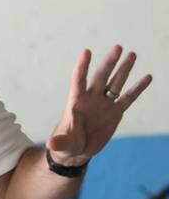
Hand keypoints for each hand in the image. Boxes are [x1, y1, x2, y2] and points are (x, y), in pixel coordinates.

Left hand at [47, 45, 152, 165]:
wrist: (77, 151)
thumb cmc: (66, 144)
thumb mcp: (63, 144)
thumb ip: (60, 142)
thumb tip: (52, 145)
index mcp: (76, 102)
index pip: (78, 80)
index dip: (82, 67)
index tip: (86, 51)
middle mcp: (91, 99)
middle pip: (101, 77)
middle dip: (109, 62)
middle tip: (118, 47)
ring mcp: (104, 104)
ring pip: (115, 83)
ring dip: (123, 69)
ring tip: (132, 54)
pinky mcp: (115, 113)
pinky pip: (128, 98)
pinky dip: (137, 88)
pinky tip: (147, 77)